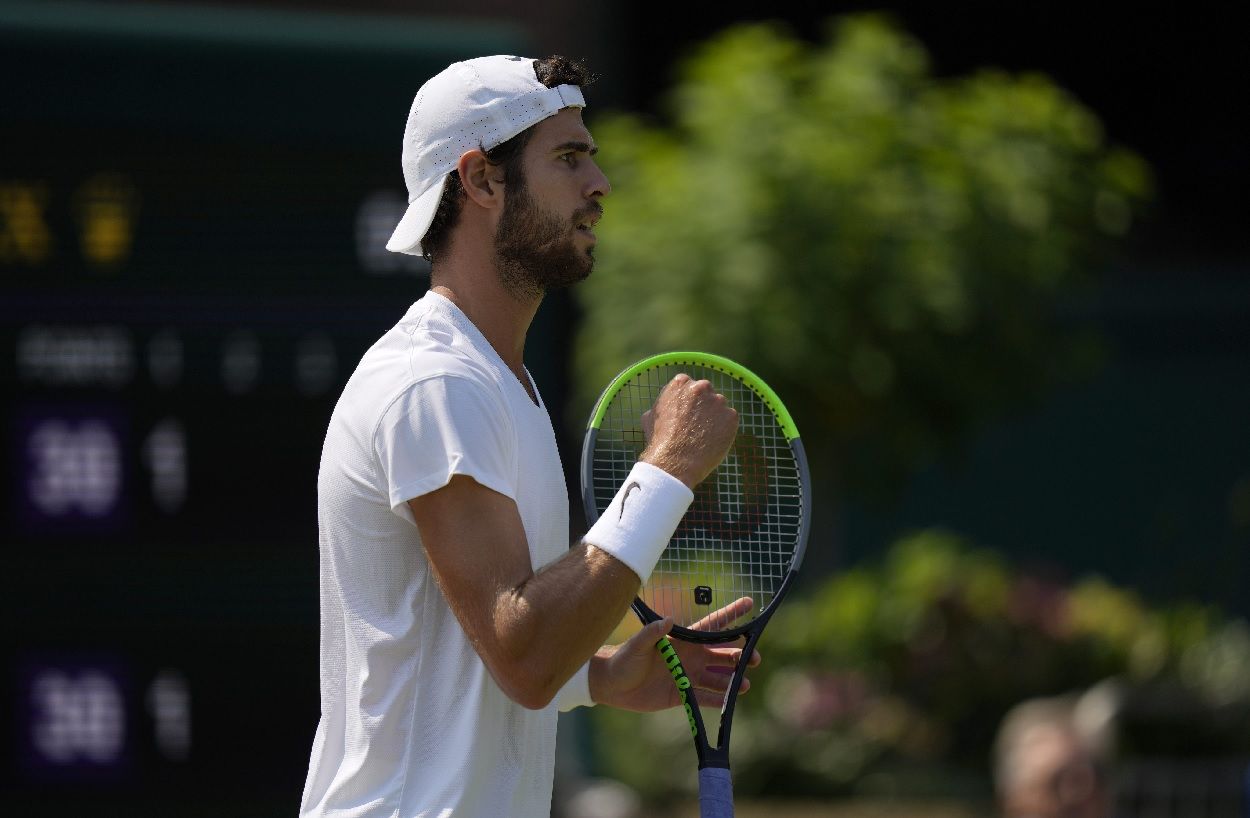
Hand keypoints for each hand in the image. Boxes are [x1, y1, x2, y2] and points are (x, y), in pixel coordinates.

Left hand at [588, 597, 760, 712]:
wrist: (612, 685)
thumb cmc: (623, 658)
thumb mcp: (637, 644)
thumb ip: (652, 633)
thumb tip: (669, 620)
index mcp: (682, 639)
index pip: (712, 625)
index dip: (731, 614)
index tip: (749, 603)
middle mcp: (690, 656)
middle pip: (721, 653)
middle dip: (741, 654)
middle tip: (756, 659)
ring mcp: (687, 675)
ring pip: (717, 677)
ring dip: (732, 680)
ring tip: (745, 684)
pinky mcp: (682, 694)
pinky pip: (705, 698)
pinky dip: (718, 700)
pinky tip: (730, 702)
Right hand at [640, 374, 738, 487]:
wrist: (675, 462)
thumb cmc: (659, 441)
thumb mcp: (650, 417)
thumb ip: (663, 405)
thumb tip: (664, 405)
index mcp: (680, 383)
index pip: (689, 386)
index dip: (688, 402)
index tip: (686, 414)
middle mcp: (700, 387)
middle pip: (706, 393)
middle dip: (703, 407)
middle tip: (696, 426)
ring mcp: (718, 401)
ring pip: (719, 407)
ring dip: (714, 418)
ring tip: (703, 437)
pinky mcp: (731, 416)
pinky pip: (729, 420)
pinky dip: (724, 430)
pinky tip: (711, 442)